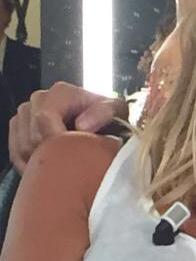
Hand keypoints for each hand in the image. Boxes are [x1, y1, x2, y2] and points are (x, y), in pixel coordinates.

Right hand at [9, 82, 127, 172]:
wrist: (103, 126)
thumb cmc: (110, 118)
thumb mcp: (116, 111)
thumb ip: (103, 113)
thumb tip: (82, 126)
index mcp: (60, 92)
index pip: (43, 119)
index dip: (55, 140)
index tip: (73, 154)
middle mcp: (39, 99)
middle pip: (31, 136)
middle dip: (50, 153)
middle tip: (72, 163)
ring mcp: (26, 113)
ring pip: (21, 146)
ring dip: (40, 161)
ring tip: (64, 166)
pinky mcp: (19, 129)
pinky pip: (15, 152)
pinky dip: (30, 165)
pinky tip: (50, 168)